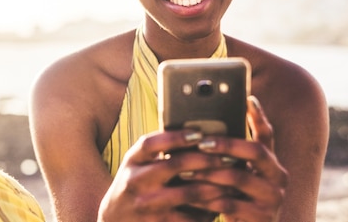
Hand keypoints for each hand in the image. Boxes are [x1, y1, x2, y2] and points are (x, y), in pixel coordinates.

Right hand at [98, 129, 227, 221]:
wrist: (114, 220)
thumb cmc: (134, 185)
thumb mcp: (136, 164)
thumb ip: (157, 151)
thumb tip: (195, 134)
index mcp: (132, 160)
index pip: (152, 143)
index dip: (176, 137)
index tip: (199, 134)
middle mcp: (136, 181)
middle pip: (174, 165)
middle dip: (206, 160)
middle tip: (229, 157)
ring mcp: (146, 205)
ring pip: (188, 193)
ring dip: (214, 186)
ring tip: (233, 181)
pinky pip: (189, 217)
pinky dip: (208, 210)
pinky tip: (221, 204)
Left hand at [183, 96, 288, 221]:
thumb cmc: (235, 201)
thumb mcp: (233, 177)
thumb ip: (227, 159)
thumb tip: (199, 133)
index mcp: (271, 163)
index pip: (268, 135)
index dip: (259, 116)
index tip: (248, 98)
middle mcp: (279, 177)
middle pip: (257, 151)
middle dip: (227, 144)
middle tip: (202, 142)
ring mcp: (274, 198)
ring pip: (240, 177)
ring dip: (210, 173)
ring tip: (187, 171)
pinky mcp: (263, 217)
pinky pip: (231, 203)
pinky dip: (209, 198)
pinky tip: (191, 195)